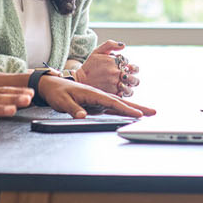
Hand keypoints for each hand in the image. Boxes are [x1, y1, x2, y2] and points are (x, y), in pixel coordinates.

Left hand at [36, 75, 155, 118]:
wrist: (51, 85)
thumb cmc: (57, 91)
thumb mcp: (62, 101)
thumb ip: (73, 109)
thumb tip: (82, 117)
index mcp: (92, 93)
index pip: (112, 102)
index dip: (126, 109)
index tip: (138, 114)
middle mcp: (98, 96)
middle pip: (120, 103)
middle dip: (137, 108)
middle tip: (152, 112)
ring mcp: (98, 100)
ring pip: (118, 106)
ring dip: (132, 109)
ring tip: (145, 114)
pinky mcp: (95, 105)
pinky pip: (111, 109)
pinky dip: (122, 111)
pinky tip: (129, 115)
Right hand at [75, 41, 140, 96]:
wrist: (79, 81)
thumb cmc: (89, 66)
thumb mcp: (97, 51)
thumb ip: (110, 44)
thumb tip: (123, 46)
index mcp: (114, 61)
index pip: (127, 62)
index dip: (126, 64)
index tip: (121, 67)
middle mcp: (116, 72)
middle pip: (133, 74)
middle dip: (133, 76)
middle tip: (127, 77)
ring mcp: (115, 84)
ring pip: (131, 86)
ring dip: (130, 86)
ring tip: (124, 85)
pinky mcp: (112, 94)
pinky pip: (124, 94)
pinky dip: (124, 93)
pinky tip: (119, 91)